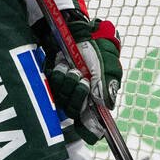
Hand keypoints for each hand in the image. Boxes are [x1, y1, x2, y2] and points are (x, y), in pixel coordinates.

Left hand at [46, 10, 122, 140]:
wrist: (80, 33)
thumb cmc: (97, 51)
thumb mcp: (108, 68)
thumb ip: (107, 86)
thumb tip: (108, 106)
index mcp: (94, 98)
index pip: (89, 121)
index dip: (86, 126)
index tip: (86, 115)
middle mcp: (79, 97)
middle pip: (73, 110)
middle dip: (76, 95)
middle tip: (80, 78)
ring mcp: (65, 89)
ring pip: (61, 100)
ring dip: (66, 84)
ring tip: (71, 69)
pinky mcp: (53, 80)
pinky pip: (51, 87)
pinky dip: (57, 77)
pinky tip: (62, 66)